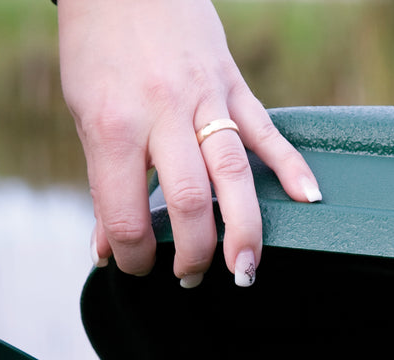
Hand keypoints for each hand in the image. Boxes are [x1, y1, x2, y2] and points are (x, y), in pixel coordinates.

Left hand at [57, 0, 320, 287]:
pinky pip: (266, 130)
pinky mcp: (232, 82)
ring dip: (244, 230)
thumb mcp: (85, 115)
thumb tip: (107, 248)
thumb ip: (103, 183)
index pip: (128, 214)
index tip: (138, 267)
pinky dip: (290, 166)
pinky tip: (308, 199)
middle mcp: (162, 114)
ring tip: (245, 270)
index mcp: (114, 127)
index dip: (133, 256)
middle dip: (194, 253)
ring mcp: (204, 98)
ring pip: (234, 174)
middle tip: (190, 277)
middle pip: (191, 202)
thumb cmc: (96, 47)